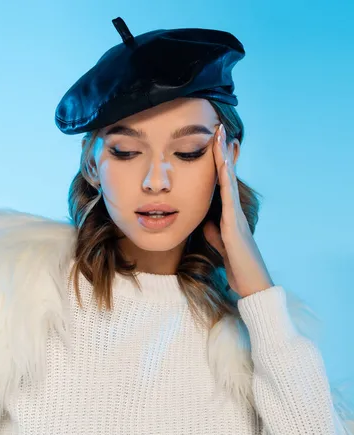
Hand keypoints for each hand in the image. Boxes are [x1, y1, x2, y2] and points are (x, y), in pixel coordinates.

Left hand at [203, 123, 273, 298]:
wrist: (250, 284)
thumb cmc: (237, 265)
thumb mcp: (219, 244)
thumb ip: (213, 230)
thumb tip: (206, 220)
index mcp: (229, 215)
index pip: (222, 184)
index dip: (217, 163)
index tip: (212, 143)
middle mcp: (234, 211)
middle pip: (227, 176)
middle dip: (222, 153)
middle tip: (219, 128)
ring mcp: (236, 217)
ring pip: (230, 182)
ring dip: (224, 160)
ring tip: (220, 137)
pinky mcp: (234, 227)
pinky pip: (229, 199)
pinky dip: (226, 182)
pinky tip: (222, 166)